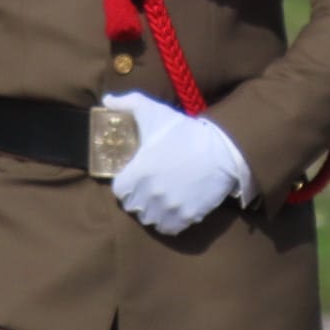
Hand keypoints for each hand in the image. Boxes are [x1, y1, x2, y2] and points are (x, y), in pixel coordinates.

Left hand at [103, 92, 245, 235]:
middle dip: (139, 197)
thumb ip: (128, 105)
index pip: (119, 190)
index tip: (136, 177)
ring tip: (162, 200)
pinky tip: (176, 209)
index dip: (126, 184)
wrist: (222, 148)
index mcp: (138, 172)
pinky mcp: (187, 216)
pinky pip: (169, 229)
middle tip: (150, 187)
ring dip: (154, 211)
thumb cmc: (186, 131)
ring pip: (150, 219)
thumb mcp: (155, 112)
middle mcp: (150, 193)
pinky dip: (170, 222)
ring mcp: (169, 207)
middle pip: (133, 207)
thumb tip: (106, 99)